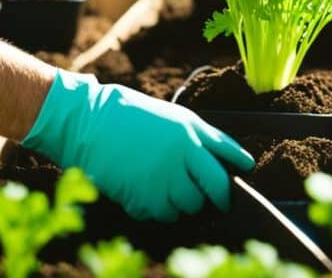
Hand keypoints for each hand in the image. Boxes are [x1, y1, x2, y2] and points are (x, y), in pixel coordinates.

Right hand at [22, 71, 254, 221]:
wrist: (88, 121)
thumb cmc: (131, 116)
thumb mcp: (174, 116)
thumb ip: (201, 136)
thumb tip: (227, 160)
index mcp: (191, 132)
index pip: (228, 156)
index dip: (239, 168)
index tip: (243, 175)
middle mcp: (182, 156)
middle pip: (215, 188)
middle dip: (217, 198)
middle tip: (216, 201)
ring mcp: (162, 178)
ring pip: (189, 206)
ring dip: (184, 204)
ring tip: (169, 191)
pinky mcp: (141, 197)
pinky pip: (161, 215)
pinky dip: (158, 210)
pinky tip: (147, 194)